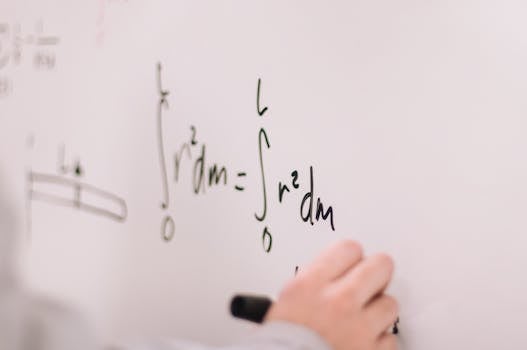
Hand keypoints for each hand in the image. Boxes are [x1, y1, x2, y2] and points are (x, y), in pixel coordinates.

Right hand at [265, 240, 397, 349]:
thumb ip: (315, 279)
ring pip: (389, 304)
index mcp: (311, 284)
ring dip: (378, 312)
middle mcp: (338, 302)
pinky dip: (379, 343)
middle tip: (369, 284)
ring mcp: (359, 328)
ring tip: (360, 321)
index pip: (350, 248)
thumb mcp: (287, 300)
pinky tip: (363, 342)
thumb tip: (338, 270)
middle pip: (380, 266)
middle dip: (377, 274)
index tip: (351, 265)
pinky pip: (390, 339)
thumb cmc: (280, 343)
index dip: (351, 258)